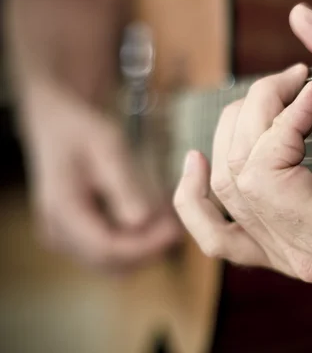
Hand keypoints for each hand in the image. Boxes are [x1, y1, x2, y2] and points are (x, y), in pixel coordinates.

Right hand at [20, 84, 180, 272]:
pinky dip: (134, 243)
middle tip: (178, 224)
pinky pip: (109, 253)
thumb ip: (123, 186)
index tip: (176, 230)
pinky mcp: (76, 237)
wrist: (57, 124)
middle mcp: (58, 232)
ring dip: (144, 248)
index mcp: (62, 210)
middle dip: (149, 248)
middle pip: (111, 262)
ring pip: (112, 263)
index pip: (106, 248)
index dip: (146, 246)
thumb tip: (142, 221)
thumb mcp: (107, 147)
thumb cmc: (82, 130)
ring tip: (168, 220)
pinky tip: (153, 219)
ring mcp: (64, 238)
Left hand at [174, 4, 311, 281]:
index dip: (280, 118)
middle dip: (258, 111)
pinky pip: (216, 236)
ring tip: (265, 100)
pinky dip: (195, 200)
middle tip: (290, 80)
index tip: (311, 87)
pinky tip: (196, 161)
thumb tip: (299, 18)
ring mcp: (286, 259)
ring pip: (226, 190)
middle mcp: (306, 257)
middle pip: (241, 173)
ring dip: (233, 133)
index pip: (266, 172)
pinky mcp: (275, 253)